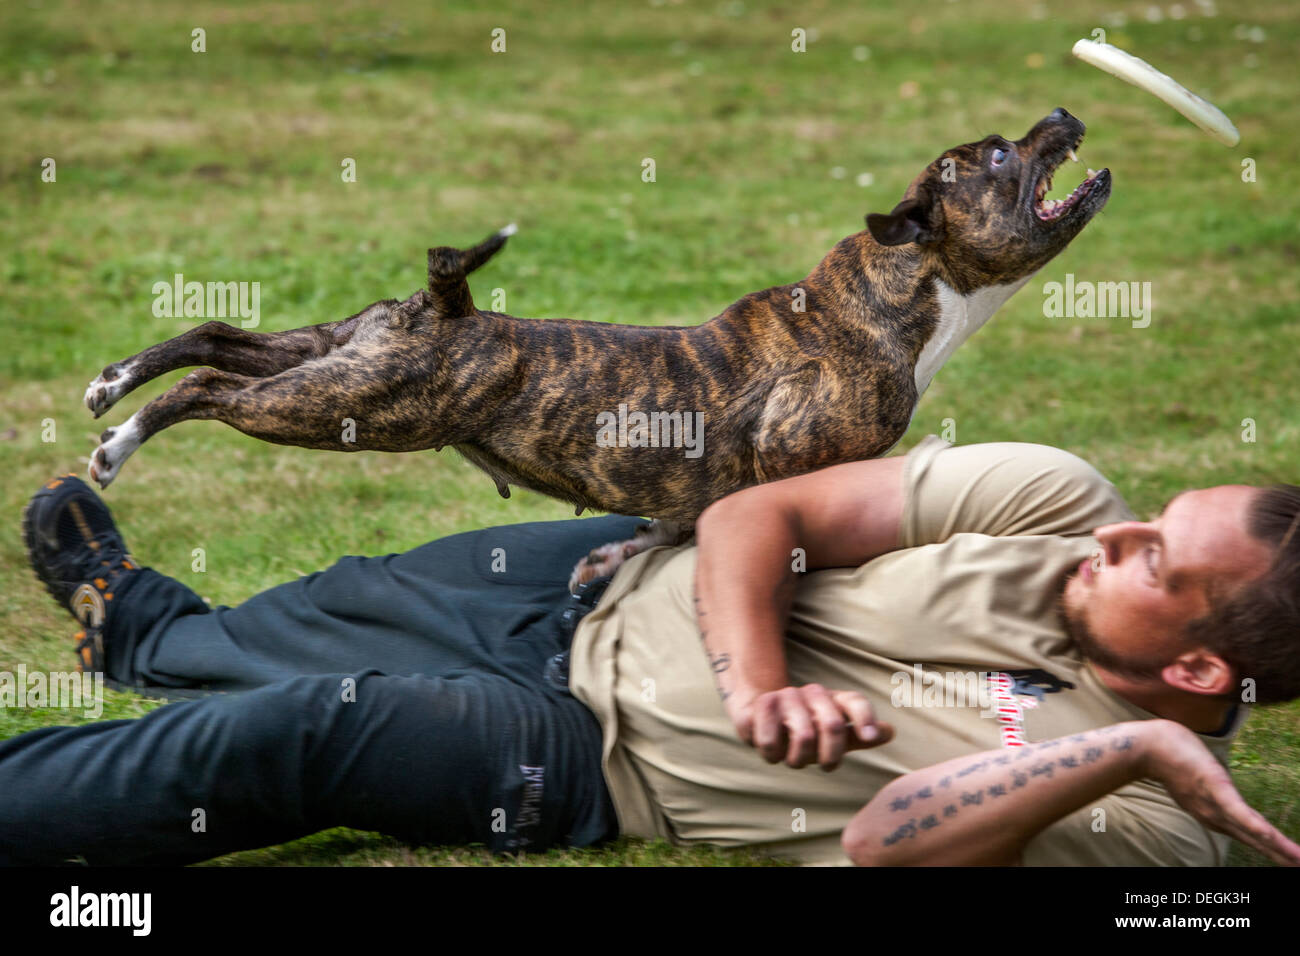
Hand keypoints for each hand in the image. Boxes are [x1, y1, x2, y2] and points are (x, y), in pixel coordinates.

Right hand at [728, 684, 893, 770]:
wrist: (759, 715)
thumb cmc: (804, 730)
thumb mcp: (834, 736)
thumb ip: (860, 735)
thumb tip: (890, 732)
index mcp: (834, 700)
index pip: (855, 702)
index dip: (865, 717)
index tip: (870, 737)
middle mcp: (812, 693)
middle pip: (833, 724)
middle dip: (830, 755)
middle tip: (824, 765)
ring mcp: (787, 696)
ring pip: (804, 736)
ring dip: (798, 759)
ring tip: (792, 759)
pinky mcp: (762, 704)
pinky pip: (771, 740)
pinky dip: (773, 754)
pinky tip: (772, 750)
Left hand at [1143, 720, 1299, 865]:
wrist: (1147, 746)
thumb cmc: (1174, 758)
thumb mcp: (1198, 781)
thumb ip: (1213, 792)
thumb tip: (1225, 793)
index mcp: (1215, 815)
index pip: (1250, 837)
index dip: (1272, 850)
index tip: (1291, 861)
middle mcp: (1215, 815)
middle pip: (1255, 840)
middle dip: (1281, 856)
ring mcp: (1213, 802)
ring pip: (1250, 830)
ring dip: (1277, 848)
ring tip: (1298, 861)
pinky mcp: (1212, 786)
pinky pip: (1236, 810)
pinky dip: (1252, 825)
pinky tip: (1268, 835)